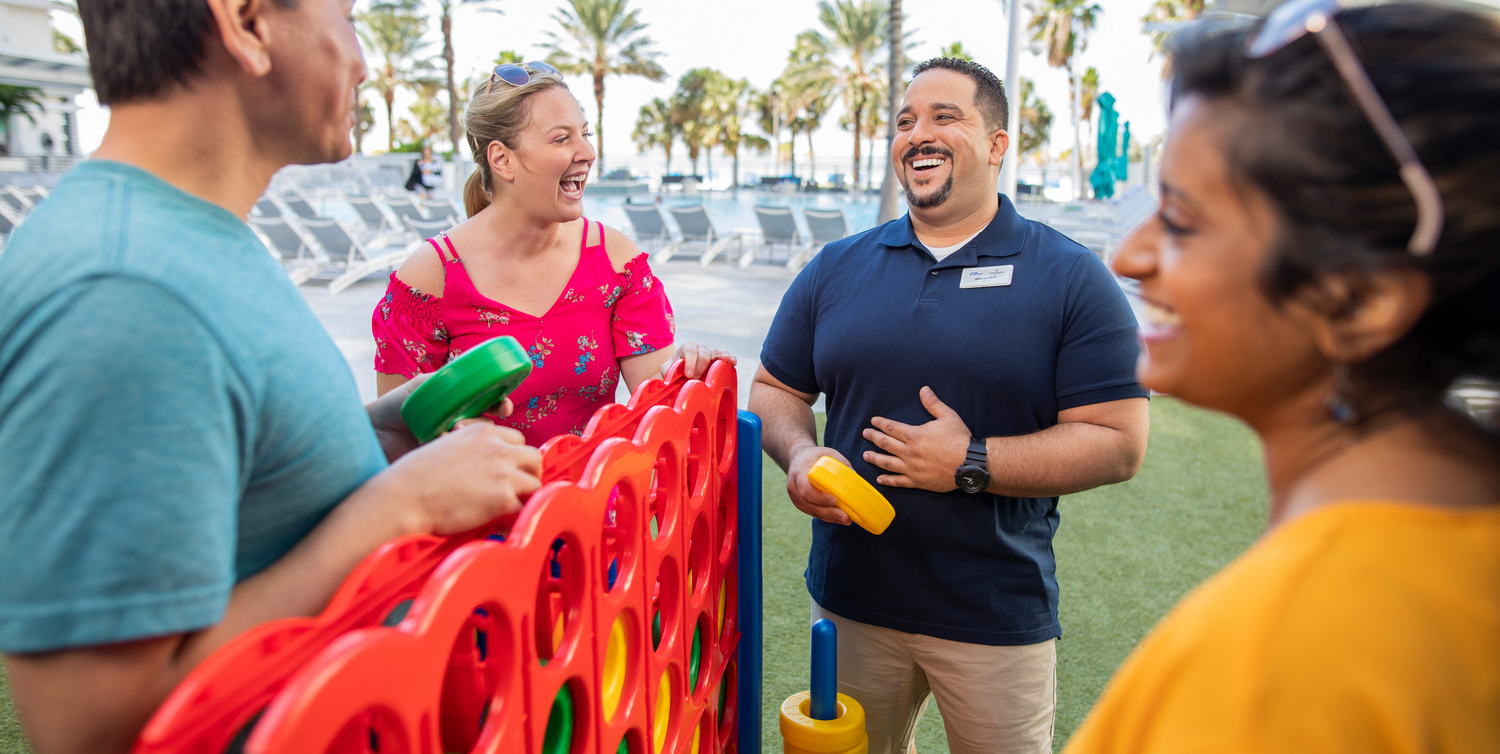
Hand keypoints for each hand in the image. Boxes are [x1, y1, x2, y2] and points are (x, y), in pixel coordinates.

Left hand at [368, 373, 513, 461]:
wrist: (370, 432)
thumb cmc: (393, 406)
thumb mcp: (421, 386)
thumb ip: (446, 379)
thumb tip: (475, 377)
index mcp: (456, 406)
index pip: (487, 405)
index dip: (500, 405)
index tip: (504, 406)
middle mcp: (457, 426)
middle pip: (489, 426)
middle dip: (494, 422)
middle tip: (492, 417)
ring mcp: (451, 446)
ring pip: (478, 442)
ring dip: (473, 434)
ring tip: (454, 427)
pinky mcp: (442, 463)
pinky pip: (460, 458)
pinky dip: (458, 450)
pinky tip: (444, 442)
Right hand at [379, 420, 541, 535]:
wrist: (403, 500)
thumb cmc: (413, 479)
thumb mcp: (445, 448)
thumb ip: (470, 452)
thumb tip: (481, 470)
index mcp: (481, 432)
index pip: (516, 439)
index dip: (512, 457)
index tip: (506, 472)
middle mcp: (497, 448)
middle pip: (533, 457)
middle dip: (527, 473)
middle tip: (516, 491)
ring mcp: (503, 473)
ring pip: (535, 482)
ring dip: (526, 496)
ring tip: (510, 509)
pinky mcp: (504, 499)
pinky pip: (527, 507)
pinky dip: (518, 517)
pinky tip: (502, 523)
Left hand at [660, 342, 736, 379]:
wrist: (680, 375)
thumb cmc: (673, 372)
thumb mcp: (666, 370)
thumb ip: (668, 370)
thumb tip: (672, 376)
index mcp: (687, 348)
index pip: (690, 350)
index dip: (690, 362)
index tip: (689, 375)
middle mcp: (699, 348)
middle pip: (703, 353)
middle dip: (700, 368)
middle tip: (695, 379)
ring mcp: (710, 354)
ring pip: (716, 352)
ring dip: (721, 356)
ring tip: (726, 360)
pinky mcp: (717, 362)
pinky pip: (725, 358)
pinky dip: (730, 359)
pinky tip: (733, 362)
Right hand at [786, 445, 852, 525]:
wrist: (798, 459)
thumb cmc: (815, 456)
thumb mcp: (828, 454)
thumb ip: (840, 463)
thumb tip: (854, 475)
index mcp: (799, 472)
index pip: (805, 489)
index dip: (819, 498)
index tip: (833, 500)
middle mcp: (794, 486)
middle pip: (809, 504)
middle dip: (828, 512)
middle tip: (845, 516)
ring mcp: (795, 496)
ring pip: (811, 511)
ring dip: (829, 517)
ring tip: (846, 520)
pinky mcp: (800, 503)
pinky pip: (812, 512)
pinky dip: (826, 517)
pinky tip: (838, 518)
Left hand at [864, 387, 971, 492]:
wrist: (969, 464)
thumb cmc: (959, 439)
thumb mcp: (948, 416)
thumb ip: (933, 403)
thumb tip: (924, 389)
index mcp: (914, 435)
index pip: (891, 428)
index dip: (880, 424)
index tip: (873, 421)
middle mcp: (909, 452)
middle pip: (885, 444)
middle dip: (873, 438)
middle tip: (865, 434)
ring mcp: (911, 468)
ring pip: (887, 463)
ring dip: (875, 458)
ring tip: (865, 455)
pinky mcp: (917, 482)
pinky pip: (898, 482)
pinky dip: (887, 480)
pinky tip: (879, 479)